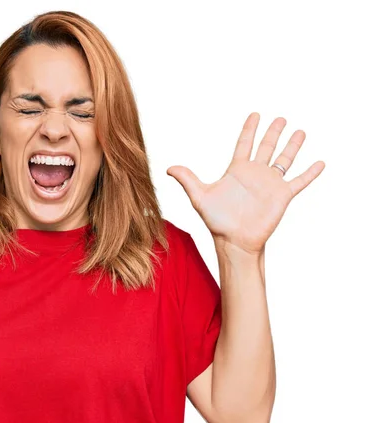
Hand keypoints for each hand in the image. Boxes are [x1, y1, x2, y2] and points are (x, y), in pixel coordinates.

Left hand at [167, 113, 324, 253]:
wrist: (234, 241)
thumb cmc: (217, 221)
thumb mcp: (200, 197)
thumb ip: (187, 179)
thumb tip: (169, 168)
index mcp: (237, 170)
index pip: (244, 144)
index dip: (249, 129)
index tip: (255, 114)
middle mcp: (255, 174)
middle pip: (266, 147)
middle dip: (273, 132)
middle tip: (280, 118)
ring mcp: (270, 184)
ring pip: (284, 160)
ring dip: (292, 146)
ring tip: (300, 132)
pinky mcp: (282, 196)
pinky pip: (299, 181)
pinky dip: (310, 173)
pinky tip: (320, 162)